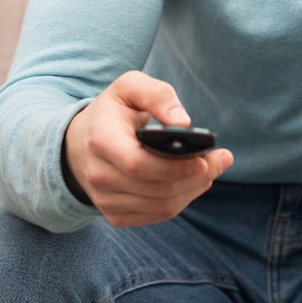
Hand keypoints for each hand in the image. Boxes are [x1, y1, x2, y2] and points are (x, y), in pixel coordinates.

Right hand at [62, 70, 233, 226]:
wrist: (79, 143)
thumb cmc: (113, 111)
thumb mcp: (130, 87)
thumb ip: (158, 95)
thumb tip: (183, 122)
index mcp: (101, 140)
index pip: (139, 164)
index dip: (175, 167)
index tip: (205, 158)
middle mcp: (99, 175)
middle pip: (157, 188)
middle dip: (196, 176)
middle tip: (222, 159)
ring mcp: (105, 199)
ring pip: (162, 205)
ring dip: (194, 189)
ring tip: (212, 168)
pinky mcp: (115, 215)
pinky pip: (158, 214)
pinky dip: (182, 199)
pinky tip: (193, 181)